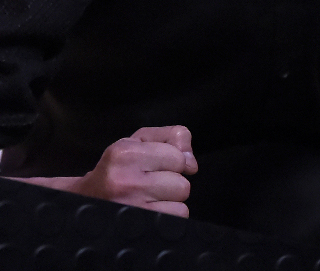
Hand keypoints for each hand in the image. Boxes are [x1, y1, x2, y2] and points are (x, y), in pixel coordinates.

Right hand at [70, 125, 197, 216]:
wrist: (84, 201)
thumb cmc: (117, 168)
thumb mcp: (138, 141)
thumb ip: (171, 136)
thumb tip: (192, 163)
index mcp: (126, 153)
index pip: (178, 156)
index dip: (173, 160)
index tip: (157, 165)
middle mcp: (127, 180)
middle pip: (182, 183)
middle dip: (172, 182)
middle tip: (152, 183)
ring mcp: (132, 207)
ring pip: (181, 203)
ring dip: (171, 201)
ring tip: (151, 197)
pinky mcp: (139, 226)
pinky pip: (176, 219)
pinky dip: (169, 215)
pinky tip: (152, 210)